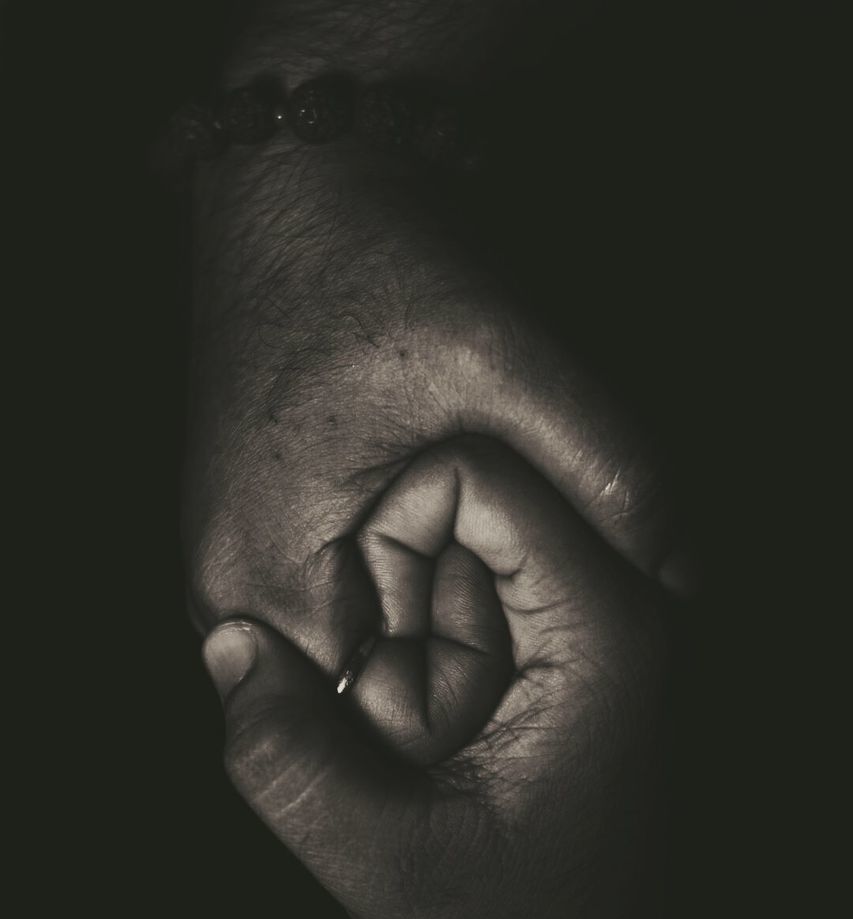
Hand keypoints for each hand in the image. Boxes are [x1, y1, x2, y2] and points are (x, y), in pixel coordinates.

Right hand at [185, 124, 687, 694]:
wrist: (299, 190)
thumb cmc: (373, 265)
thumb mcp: (506, 354)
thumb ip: (603, 462)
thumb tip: (679, 568)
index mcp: (269, 574)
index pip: (390, 717)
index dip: (485, 688)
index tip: (542, 629)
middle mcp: (230, 593)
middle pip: (373, 699)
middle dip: (462, 663)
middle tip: (529, 597)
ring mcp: (236, 568)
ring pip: (363, 657)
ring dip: (435, 630)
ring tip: (489, 565)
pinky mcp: (260, 538)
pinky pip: (345, 611)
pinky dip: (406, 596)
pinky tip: (449, 543)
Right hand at [202, 436, 665, 918]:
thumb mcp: (374, 860)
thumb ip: (283, 756)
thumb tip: (230, 637)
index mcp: (609, 634)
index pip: (478, 472)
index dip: (394, 530)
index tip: (377, 642)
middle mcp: (638, 612)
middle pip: (484, 499)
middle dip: (412, 583)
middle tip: (412, 706)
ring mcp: (625, 632)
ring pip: (484, 545)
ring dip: (430, 617)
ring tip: (439, 728)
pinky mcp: (599, 657)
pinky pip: (498, 589)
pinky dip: (449, 634)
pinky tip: (452, 723)